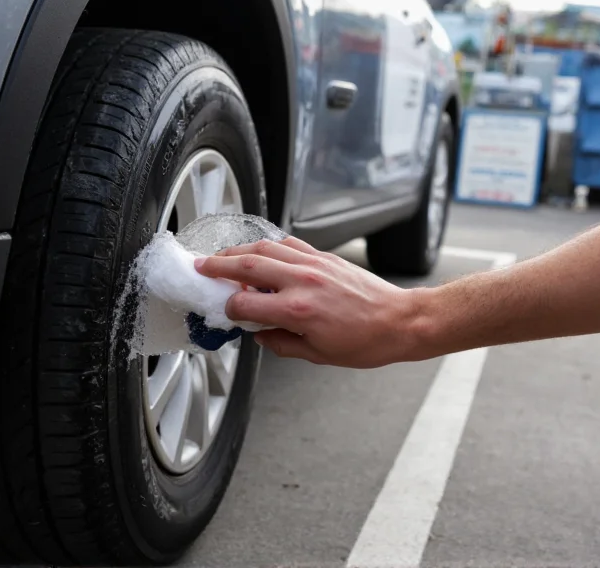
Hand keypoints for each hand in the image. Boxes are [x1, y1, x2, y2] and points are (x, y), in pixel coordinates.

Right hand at [194, 237, 422, 367]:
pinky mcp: (324, 257)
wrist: (399, 321)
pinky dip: (270, 245)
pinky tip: (262, 251)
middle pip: (245, 265)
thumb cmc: (365, 342)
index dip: (228, 310)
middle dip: (217, 265)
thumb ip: (280, 343)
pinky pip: (289, 243)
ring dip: (239, 249)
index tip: (225, 312)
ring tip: (224, 256)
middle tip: (200, 267)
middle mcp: (301, 281)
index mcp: (296, 311)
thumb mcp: (316, 355)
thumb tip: (260, 334)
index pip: (244, 304)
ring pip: (265, 247)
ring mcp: (313, 264)